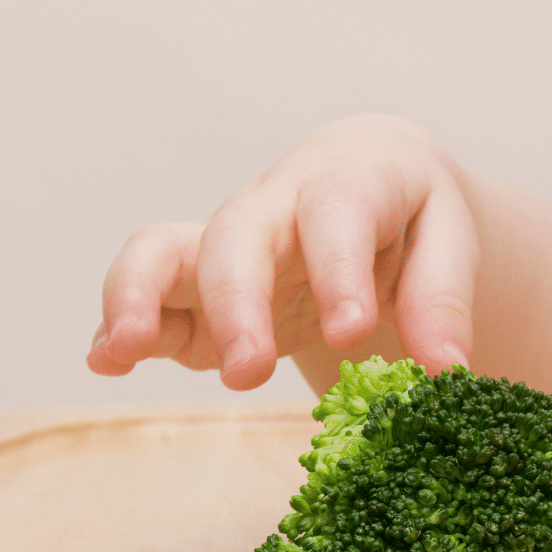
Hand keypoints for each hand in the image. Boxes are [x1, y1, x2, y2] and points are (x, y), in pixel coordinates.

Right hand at [87, 115, 479, 389]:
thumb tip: (442, 370)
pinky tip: (105, 361)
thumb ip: (442, 299)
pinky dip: (116, 325)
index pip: (336, 212)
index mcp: (346, 181)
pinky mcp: (190, 288)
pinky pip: (142, 294)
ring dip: (137, 295)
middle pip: (235, 235)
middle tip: (249, 369)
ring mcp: (220, 246)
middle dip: (234, 301)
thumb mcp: (446, 241)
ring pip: (160, 249)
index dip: (337, 269)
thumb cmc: (405, 215)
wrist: (363, 184)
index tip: (347, 331)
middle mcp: (270, 207)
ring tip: (126, 347)